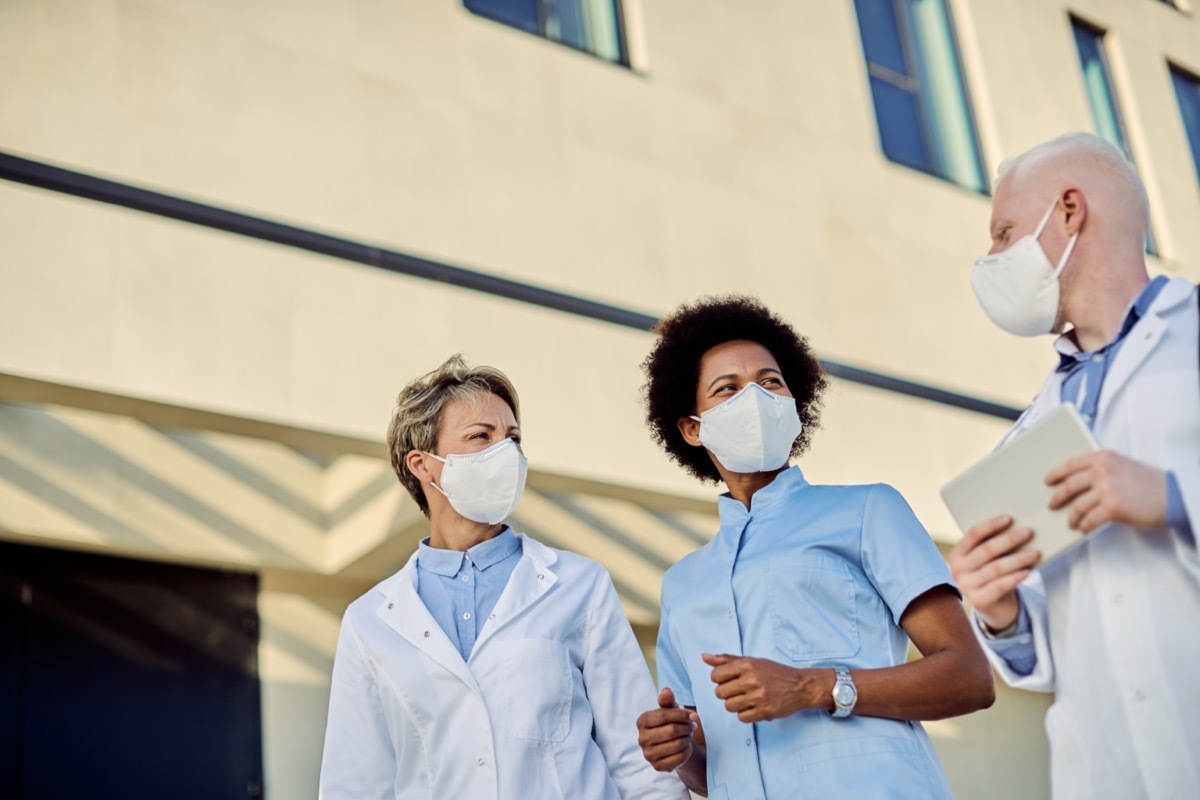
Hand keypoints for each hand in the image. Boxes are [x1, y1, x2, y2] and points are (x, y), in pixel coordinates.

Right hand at [636, 688, 697, 771]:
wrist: (672, 744)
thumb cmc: (670, 723)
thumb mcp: (670, 710)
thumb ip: (667, 701)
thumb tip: (666, 691)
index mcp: (642, 721)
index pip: (663, 716)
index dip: (681, 715)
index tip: (692, 715)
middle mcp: (642, 738)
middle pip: (672, 731)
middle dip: (686, 728)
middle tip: (693, 726)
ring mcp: (648, 754)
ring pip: (676, 745)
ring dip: (687, 739)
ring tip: (688, 735)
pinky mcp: (657, 766)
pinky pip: (678, 758)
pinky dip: (687, 752)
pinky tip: (686, 747)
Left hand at [704, 653, 815, 722]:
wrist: (801, 686)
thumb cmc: (774, 672)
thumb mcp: (752, 661)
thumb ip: (727, 659)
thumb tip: (704, 657)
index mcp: (747, 665)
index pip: (715, 675)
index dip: (720, 679)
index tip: (730, 679)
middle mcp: (752, 680)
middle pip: (720, 693)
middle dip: (726, 693)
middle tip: (739, 690)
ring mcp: (759, 697)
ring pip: (729, 706)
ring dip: (735, 704)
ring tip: (747, 699)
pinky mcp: (765, 712)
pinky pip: (741, 717)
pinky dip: (745, 714)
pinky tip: (754, 707)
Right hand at [947, 515, 1040, 631]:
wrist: (993, 605)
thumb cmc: (992, 574)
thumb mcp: (987, 559)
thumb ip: (992, 544)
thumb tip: (1017, 526)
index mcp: (956, 554)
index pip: (973, 534)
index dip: (991, 525)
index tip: (1009, 518)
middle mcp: (957, 570)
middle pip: (986, 550)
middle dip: (1009, 540)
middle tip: (1029, 532)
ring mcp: (966, 586)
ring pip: (995, 568)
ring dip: (1017, 559)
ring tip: (1035, 553)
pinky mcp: (978, 601)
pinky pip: (999, 586)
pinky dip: (1015, 578)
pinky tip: (1028, 571)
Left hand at [1046, 450, 1166, 532]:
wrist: (1173, 496)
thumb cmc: (1148, 483)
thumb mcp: (1122, 466)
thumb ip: (1100, 469)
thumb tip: (1076, 484)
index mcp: (1103, 457)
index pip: (1070, 464)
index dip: (1055, 474)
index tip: (1047, 481)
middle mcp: (1102, 470)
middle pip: (1068, 486)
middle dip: (1057, 498)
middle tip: (1052, 505)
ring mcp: (1107, 488)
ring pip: (1077, 505)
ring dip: (1072, 517)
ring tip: (1072, 522)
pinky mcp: (1113, 507)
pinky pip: (1089, 520)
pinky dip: (1084, 526)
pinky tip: (1084, 529)